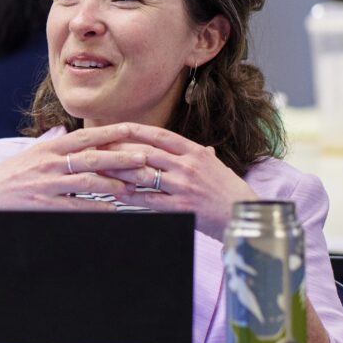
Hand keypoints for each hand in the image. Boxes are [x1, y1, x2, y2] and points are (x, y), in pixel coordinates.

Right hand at [0, 123, 169, 211]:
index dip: (113, 133)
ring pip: (88, 182)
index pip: (87, 136)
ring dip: (114, 185)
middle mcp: (49, 163)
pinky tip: (113, 212)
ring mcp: (46, 184)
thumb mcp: (30, 156)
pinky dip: (96, 209)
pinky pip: (76, 207)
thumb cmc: (7, 177)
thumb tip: (72, 135)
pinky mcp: (43, 205)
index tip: (135, 130)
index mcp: (49, 148)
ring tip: (135, 188)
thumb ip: (53, 146)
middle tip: (146, 160)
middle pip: (94, 157)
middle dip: (122, 158)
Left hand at [89, 124, 257, 238]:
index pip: (160, 135)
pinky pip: (149, 200)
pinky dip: (130, 197)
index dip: (136, 131)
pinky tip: (115, 195)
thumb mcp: (216, 167)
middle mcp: (188, 165)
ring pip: (143, 175)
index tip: (116, 128)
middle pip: (146, 153)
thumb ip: (204, 156)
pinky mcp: (180, 207)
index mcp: (195, 152)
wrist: (244, 214)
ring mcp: (183, 186)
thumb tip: (203, 149)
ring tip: (99, 171)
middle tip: (98, 149)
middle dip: (119, 151)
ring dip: (119, 173)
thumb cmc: (229, 190)